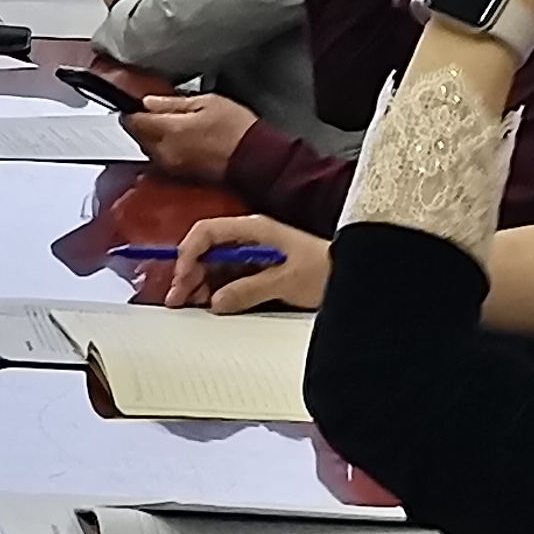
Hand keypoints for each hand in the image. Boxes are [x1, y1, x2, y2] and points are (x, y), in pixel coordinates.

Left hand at [122, 92, 254, 183]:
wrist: (257, 160)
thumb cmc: (238, 130)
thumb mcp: (206, 102)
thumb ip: (172, 103)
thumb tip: (149, 102)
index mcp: (170, 130)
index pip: (133, 121)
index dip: (134, 110)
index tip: (142, 104)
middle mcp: (165, 152)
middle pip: (138, 136)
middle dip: (144, 124)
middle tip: (162, 113)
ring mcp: (171, 167)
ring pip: (148, 148)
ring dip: (154, 137)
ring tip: (178, 127)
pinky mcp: (180, 177)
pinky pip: (162, 160)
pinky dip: (166, 150)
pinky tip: (184, 143)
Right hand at [161, 212, 325, 310]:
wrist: (355, 276)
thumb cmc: (325, 269)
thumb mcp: (285, 281)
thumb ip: (248, 290)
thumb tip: (216, 301)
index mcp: (254, 228)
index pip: (207, 232)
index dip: (189, 254)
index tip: (182, 278)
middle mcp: (250, 237)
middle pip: (206, 250)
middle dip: (189, 273)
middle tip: (178, 298)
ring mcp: (254, 253)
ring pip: (215, 265)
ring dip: (200, 284)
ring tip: (191, 305)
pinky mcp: (260, 269)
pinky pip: (229, 277)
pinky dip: (216, 290)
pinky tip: (210, 304)